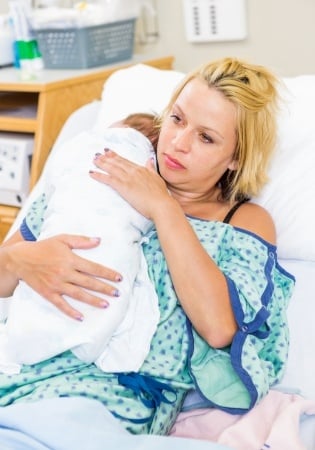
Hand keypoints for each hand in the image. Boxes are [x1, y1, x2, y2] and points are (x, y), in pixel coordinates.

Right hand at [7, 234, 121, 319]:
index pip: (93, 268)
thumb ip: (81, 240)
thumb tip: (99, 240)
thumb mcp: (62, 239)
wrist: (21, 259)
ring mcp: (57, 285)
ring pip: (78, 294)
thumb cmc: (44, 247)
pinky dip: (71, 312)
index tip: (119, 278)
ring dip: (93, 300)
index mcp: (70, 259)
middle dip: (105, 288)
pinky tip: (81, 317)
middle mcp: (65, 273)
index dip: (107, 273)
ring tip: (106, 305)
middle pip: (89, 282)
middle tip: (117, 293)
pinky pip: (61, 305)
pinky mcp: (48, 293)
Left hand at [90, 150, 169, 219]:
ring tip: (93, 160)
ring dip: (101, 163)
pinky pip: (108, 179)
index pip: (126, 161)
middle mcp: (133, 171)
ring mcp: (128, 178)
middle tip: (97, 153)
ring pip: (111, 168)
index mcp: (141, 169)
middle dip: (106, 157)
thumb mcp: (157, 179)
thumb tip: (149, 159)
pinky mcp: (123, 187)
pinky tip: (91, 173)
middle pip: (117, 162)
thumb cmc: (161, 195)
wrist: (161, 204)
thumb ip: (151, 169)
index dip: (116, 156)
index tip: (109, 152)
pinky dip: (99, 175)